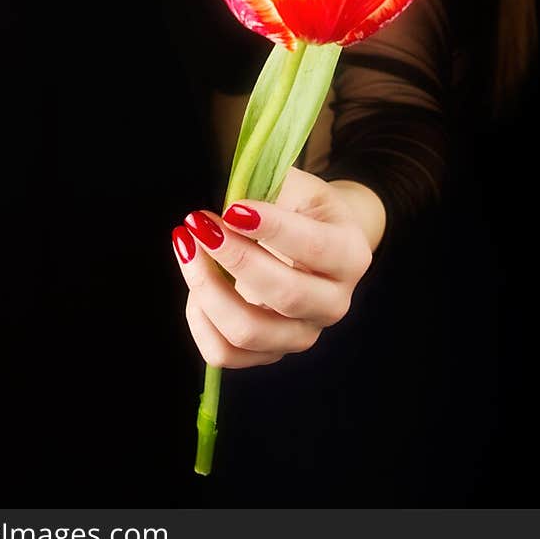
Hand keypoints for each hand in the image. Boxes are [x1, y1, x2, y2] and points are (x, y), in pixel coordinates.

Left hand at [171, 167, 374, 368]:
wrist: (315, 242)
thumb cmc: (303, 208)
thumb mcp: (298, 186)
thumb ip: (269, 187)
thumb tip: (228, 206)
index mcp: (351, 255)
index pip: (314, 246)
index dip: (271, 228)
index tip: (232, 208)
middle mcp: (334, 303)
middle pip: (284, 293)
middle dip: (234, 256)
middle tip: (198, 222)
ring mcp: (303, 334)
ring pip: (248, 331)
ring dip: (207, 288)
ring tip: (188, 246)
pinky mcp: (270, 352)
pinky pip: (224, 352)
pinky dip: (199, 319)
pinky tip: (194, 282)